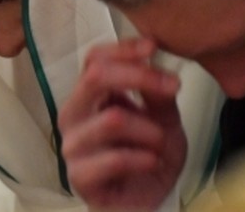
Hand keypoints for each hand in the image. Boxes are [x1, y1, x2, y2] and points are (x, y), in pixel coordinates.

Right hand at [59, 39, 186, 210]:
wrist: (149, 201)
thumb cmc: (149, 155)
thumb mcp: (163, 117)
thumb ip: (157, 91)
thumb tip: (154, 60)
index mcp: (88, 96)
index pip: (94, 60)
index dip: (123, 49)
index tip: (153, 47)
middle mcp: (73, 115)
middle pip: (95, 77)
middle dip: (139, 77)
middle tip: (172, 87)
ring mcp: (72, 146)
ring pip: (112, 119)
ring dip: (149, 130)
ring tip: (160, 144)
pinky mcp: (79, 176)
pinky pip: (115, 158)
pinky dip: (143, 158)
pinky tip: (152, 162)